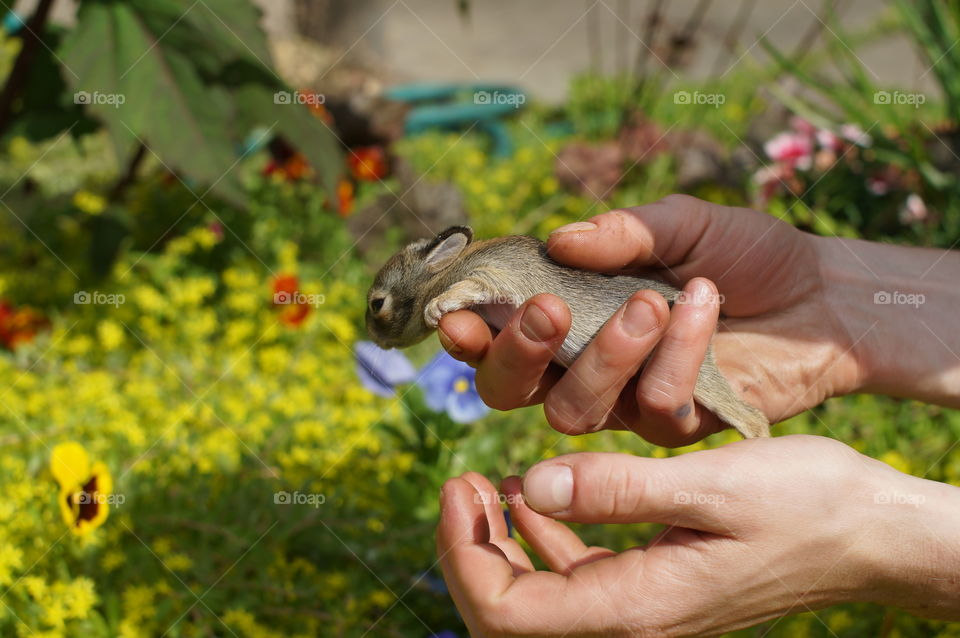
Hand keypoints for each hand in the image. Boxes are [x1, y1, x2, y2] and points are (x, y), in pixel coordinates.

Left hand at [437, 435, 959, 636]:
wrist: (869, 532)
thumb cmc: (807, 508)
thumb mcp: (711, 487)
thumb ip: (618, 490)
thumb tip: (531, 487)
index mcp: (636, 609)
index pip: (507, 615)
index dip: (464, 554)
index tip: (459, 484)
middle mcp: (631, 622)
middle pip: (511, 613)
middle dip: (472, 550)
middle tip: (461, 483)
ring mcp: (641, 609)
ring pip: (538, 596)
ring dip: (501, 544)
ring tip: (484, 485)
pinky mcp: (653, 585)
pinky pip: (574, 574)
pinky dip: (543, 537)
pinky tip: (535, 494)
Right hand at [439, 195, 862, 445]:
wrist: (822, 292)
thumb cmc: (743, 252)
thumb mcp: (681, 224)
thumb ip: (621, 232)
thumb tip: (557, 242)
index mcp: (568, 314)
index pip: (494, 336)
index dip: (467, 334)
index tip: (455, 315)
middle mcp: (582, 365)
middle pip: (511, 391)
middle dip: (518, 354)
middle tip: (549, 309)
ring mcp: (625, 403)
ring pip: (572, 412)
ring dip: (603, 357)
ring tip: (649, 302)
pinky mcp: (675, 427)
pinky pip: (653, 409)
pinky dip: (675, 356)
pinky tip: (706, 304)